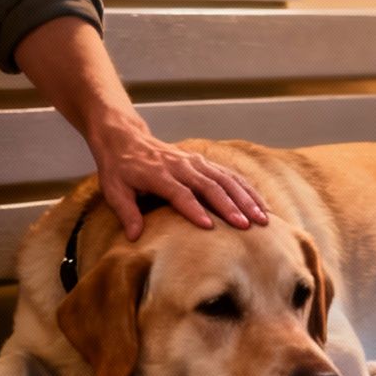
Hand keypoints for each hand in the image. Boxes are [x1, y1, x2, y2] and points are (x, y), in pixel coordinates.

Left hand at [88, 115, 268, 239]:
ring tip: (262, 218)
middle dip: (230, 206)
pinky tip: (261, 205)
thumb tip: (134, 237)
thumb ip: (126, 212)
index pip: (180, 192)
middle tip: (246, 226)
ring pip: (225, 179)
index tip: (209, 226)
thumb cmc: (120, 169)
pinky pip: (230, 175)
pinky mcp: (204, 163)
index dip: (194, 209)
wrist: (126, 138)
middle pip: (209, 186)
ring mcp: (195, 162)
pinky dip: (247, 190)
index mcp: (158, 174)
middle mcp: (181, 166)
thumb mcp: (114, 190)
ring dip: (245, 198)